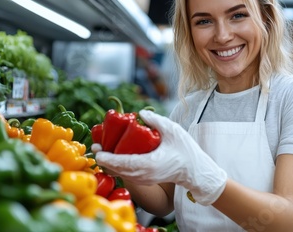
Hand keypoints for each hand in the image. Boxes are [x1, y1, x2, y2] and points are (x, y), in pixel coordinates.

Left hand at [94, 109, 227, 205]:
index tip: (98, 151)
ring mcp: (144, 180)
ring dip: (110, 164)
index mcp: (149, 164)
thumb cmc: (186, 151)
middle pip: (117, 170)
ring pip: (121, 174)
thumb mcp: (173, 130)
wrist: (196, 171)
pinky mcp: (146, 180)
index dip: (107, 158)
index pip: (122, 163)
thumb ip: (156, 121)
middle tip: (96, 147)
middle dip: (104, 160)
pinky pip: (128, 175)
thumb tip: (139, 113)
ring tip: (103, 150)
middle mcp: (144, 175)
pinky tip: (115, 156)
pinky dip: (119, 166)